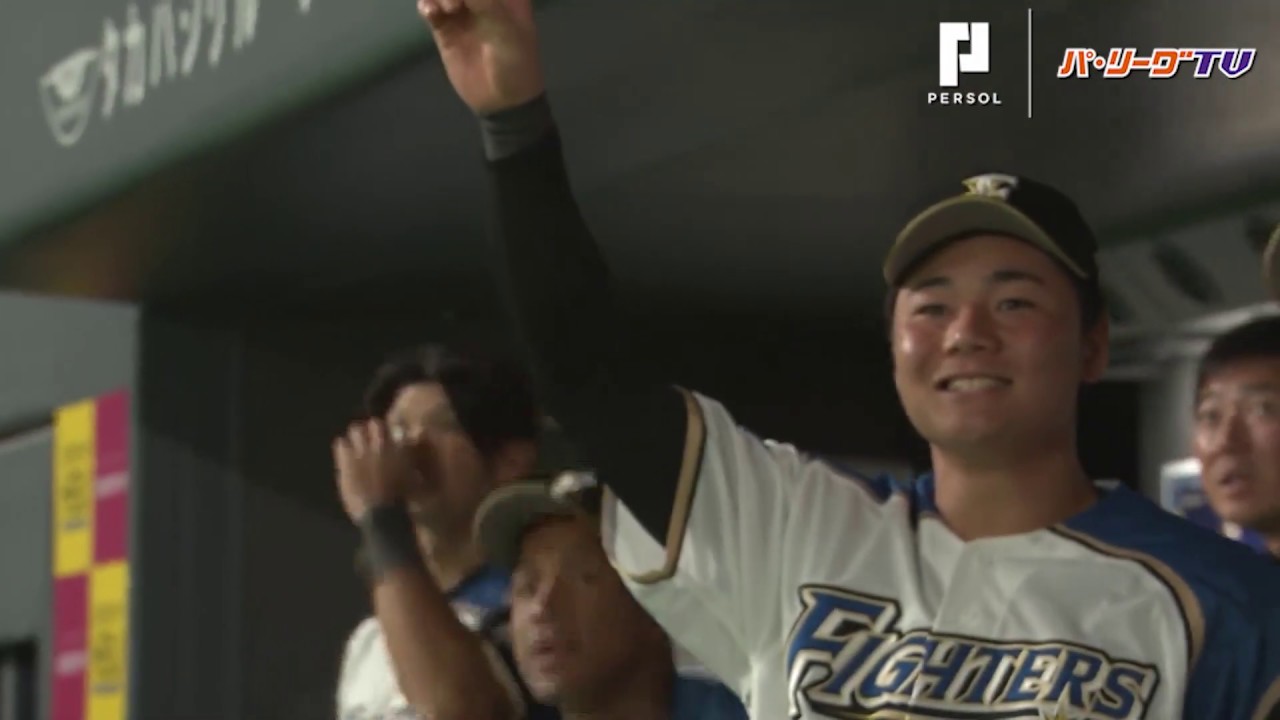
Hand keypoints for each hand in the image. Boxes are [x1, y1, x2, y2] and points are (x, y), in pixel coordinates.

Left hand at [333, 420, 417, 522]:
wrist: (381, 513)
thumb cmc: (401, 499)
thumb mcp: (412, 475)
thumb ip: (408, 455)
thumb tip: (409, 439)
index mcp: (397, 447)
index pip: (388, 425)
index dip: (383, 430)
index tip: (382, 436)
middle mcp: (379, 444)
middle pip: (371, 423)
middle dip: (369, 430)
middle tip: (367, 439)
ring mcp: (361, 452)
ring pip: (355, 429)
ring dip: (356, 436)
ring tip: (355, 445)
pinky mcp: (346, 462)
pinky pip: (340, 443)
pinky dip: (342, 446)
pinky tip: (344, 454)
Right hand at [417, 0, 544, 113]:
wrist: (503, 101)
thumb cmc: (515, 62)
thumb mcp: (506, 30)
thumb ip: (485, 1)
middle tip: (454, 3)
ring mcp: (462, 11)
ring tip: (447, 10)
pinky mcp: (445, 29)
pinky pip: (430, 8)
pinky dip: (427, 6)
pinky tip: (432, 14)